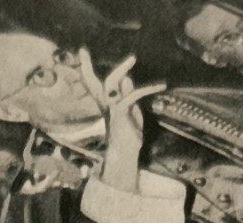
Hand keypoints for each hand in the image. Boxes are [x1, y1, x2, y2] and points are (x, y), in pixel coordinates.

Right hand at [79, 51, 165, 193]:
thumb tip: (126, 78)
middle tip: (99, 53)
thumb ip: (127, 93)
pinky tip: (161, 85)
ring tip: (132, 58)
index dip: (86, 67)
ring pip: (110, 83)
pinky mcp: (121, 113)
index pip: (92, 82)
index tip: (82, 50)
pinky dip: (148, 88)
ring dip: (120, 69)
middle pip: (96, 81)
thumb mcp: (129, 109)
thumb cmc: (128, 131)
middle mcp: (105, 103)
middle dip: (92, 66)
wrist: (126, 152)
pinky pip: (132, 94)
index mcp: (105, 100)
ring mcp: (111, 108)